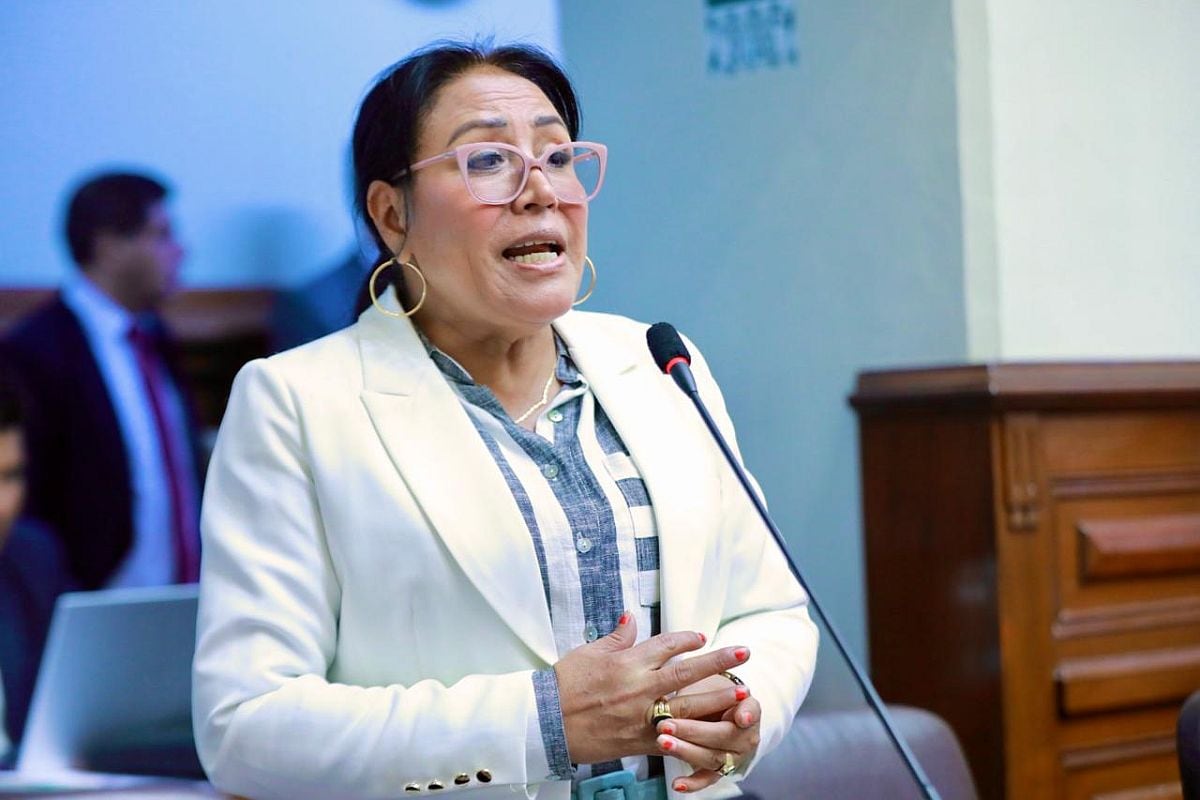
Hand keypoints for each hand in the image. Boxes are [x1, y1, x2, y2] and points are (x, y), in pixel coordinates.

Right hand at [553, 613, 751, 764]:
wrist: (546, 721)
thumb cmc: (564, 684)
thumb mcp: (589, 652)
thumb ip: (617, 637)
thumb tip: (631, 617)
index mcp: (627, 662)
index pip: (666, 644)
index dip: (687, 639)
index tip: (702, 636)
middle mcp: (639, 687)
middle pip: (687, 672)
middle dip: (718, 662)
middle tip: (744, 653)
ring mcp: (642, 716)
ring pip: (687, 706)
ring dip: (716, 698)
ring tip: (741, 692)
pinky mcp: (639, 741)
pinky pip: (673, 740)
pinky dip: (694, 738)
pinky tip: (713, 735)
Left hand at [656, 674, 761, 792]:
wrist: (716, 709)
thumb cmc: (710, 689)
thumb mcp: (710, 679)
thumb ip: (702, 678)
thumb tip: (681, 672)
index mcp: (748, 707)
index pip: (750, 710)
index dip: (747, 713)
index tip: (742, 716)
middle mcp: (746, 736)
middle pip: (723, 735)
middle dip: (694, 731)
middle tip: (667, 724)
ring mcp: (733, 756)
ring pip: (711, 757)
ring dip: (686, 751)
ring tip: (663, 742)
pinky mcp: (719, 771)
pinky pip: (706, 779)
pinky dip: (692, 783)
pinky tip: (677, 784)